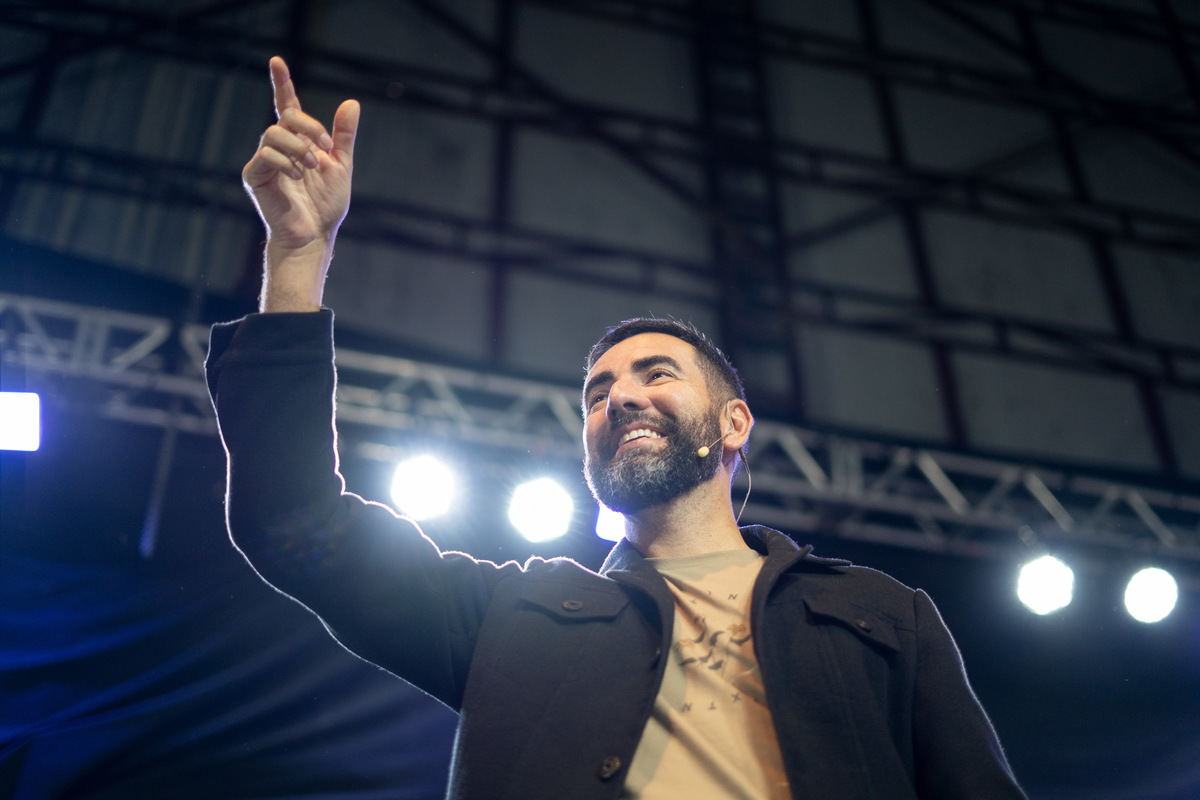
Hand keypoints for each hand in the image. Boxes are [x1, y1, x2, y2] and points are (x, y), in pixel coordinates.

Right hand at [242, 57, 358, 310]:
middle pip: (286, 116)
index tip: (277, 60)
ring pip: (274, 134)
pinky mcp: (254, 176)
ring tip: (311, 167)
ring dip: (298, 148)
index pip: (286, 105)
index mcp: (297, 141)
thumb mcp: (341, 166)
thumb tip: (351, 102)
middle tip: (325, 148)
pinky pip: (265, 156)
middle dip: (308, 127)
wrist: (314, 234)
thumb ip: (344, 136)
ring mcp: (263, 161)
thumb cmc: (326, 205)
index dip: (282, 82)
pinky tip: (297, 177)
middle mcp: (277, 147)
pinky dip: (285, 163)